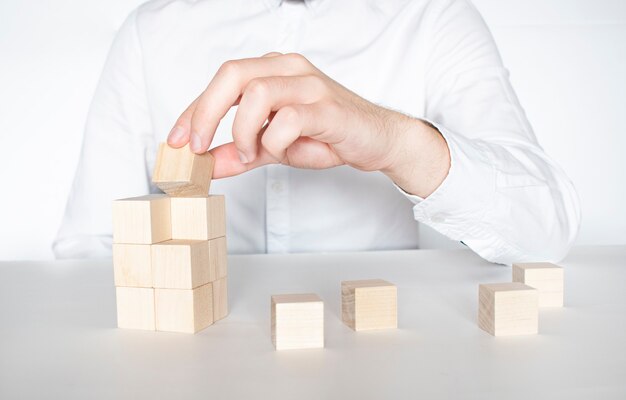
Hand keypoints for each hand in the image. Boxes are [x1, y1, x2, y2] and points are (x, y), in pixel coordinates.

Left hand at [167, 52, 449, 197]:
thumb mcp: (275, 147)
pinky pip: (288, 120)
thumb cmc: (328, 136)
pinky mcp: (327, 107)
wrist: (378, 140)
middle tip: (196, 147)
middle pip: (231, 74)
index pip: (222, 81)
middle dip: (205, 112)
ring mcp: (309, 84)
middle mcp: (289, 68)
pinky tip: (280, 153)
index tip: (176, 141)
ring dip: (244, 131)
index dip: (193, 111)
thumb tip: (208, 165)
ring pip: (256, 93)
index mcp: (273, 70)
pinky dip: (274, 142)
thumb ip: (242, 152)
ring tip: (252, 154)